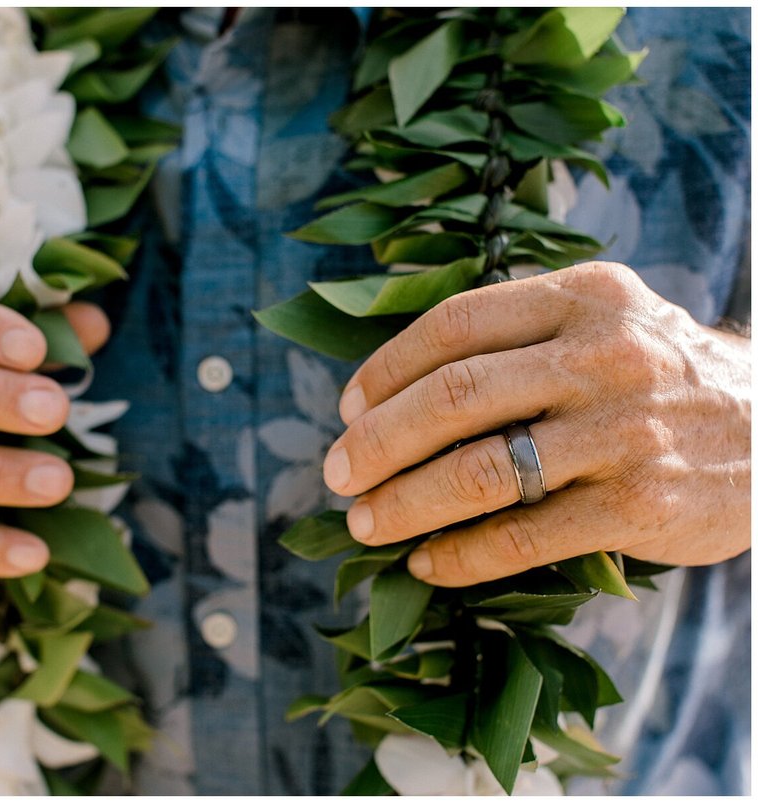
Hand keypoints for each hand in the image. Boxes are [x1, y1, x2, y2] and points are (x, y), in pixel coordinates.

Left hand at [323, 262, 749, 586]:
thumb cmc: (657, 376)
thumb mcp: (601, 322)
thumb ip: (515, 336)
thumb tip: (393, 391)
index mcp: (581, 296)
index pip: (453, 326)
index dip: (385, 372)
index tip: (347, 409)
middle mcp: (602, 353)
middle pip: (454, 396)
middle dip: (377, 442)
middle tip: (337, 474)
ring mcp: (623, 430)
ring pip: (481, 470)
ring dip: (405, 502)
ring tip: (365, 523)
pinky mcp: (639, 503)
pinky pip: (525, 536)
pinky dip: (463, 555)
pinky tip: (427, 563)